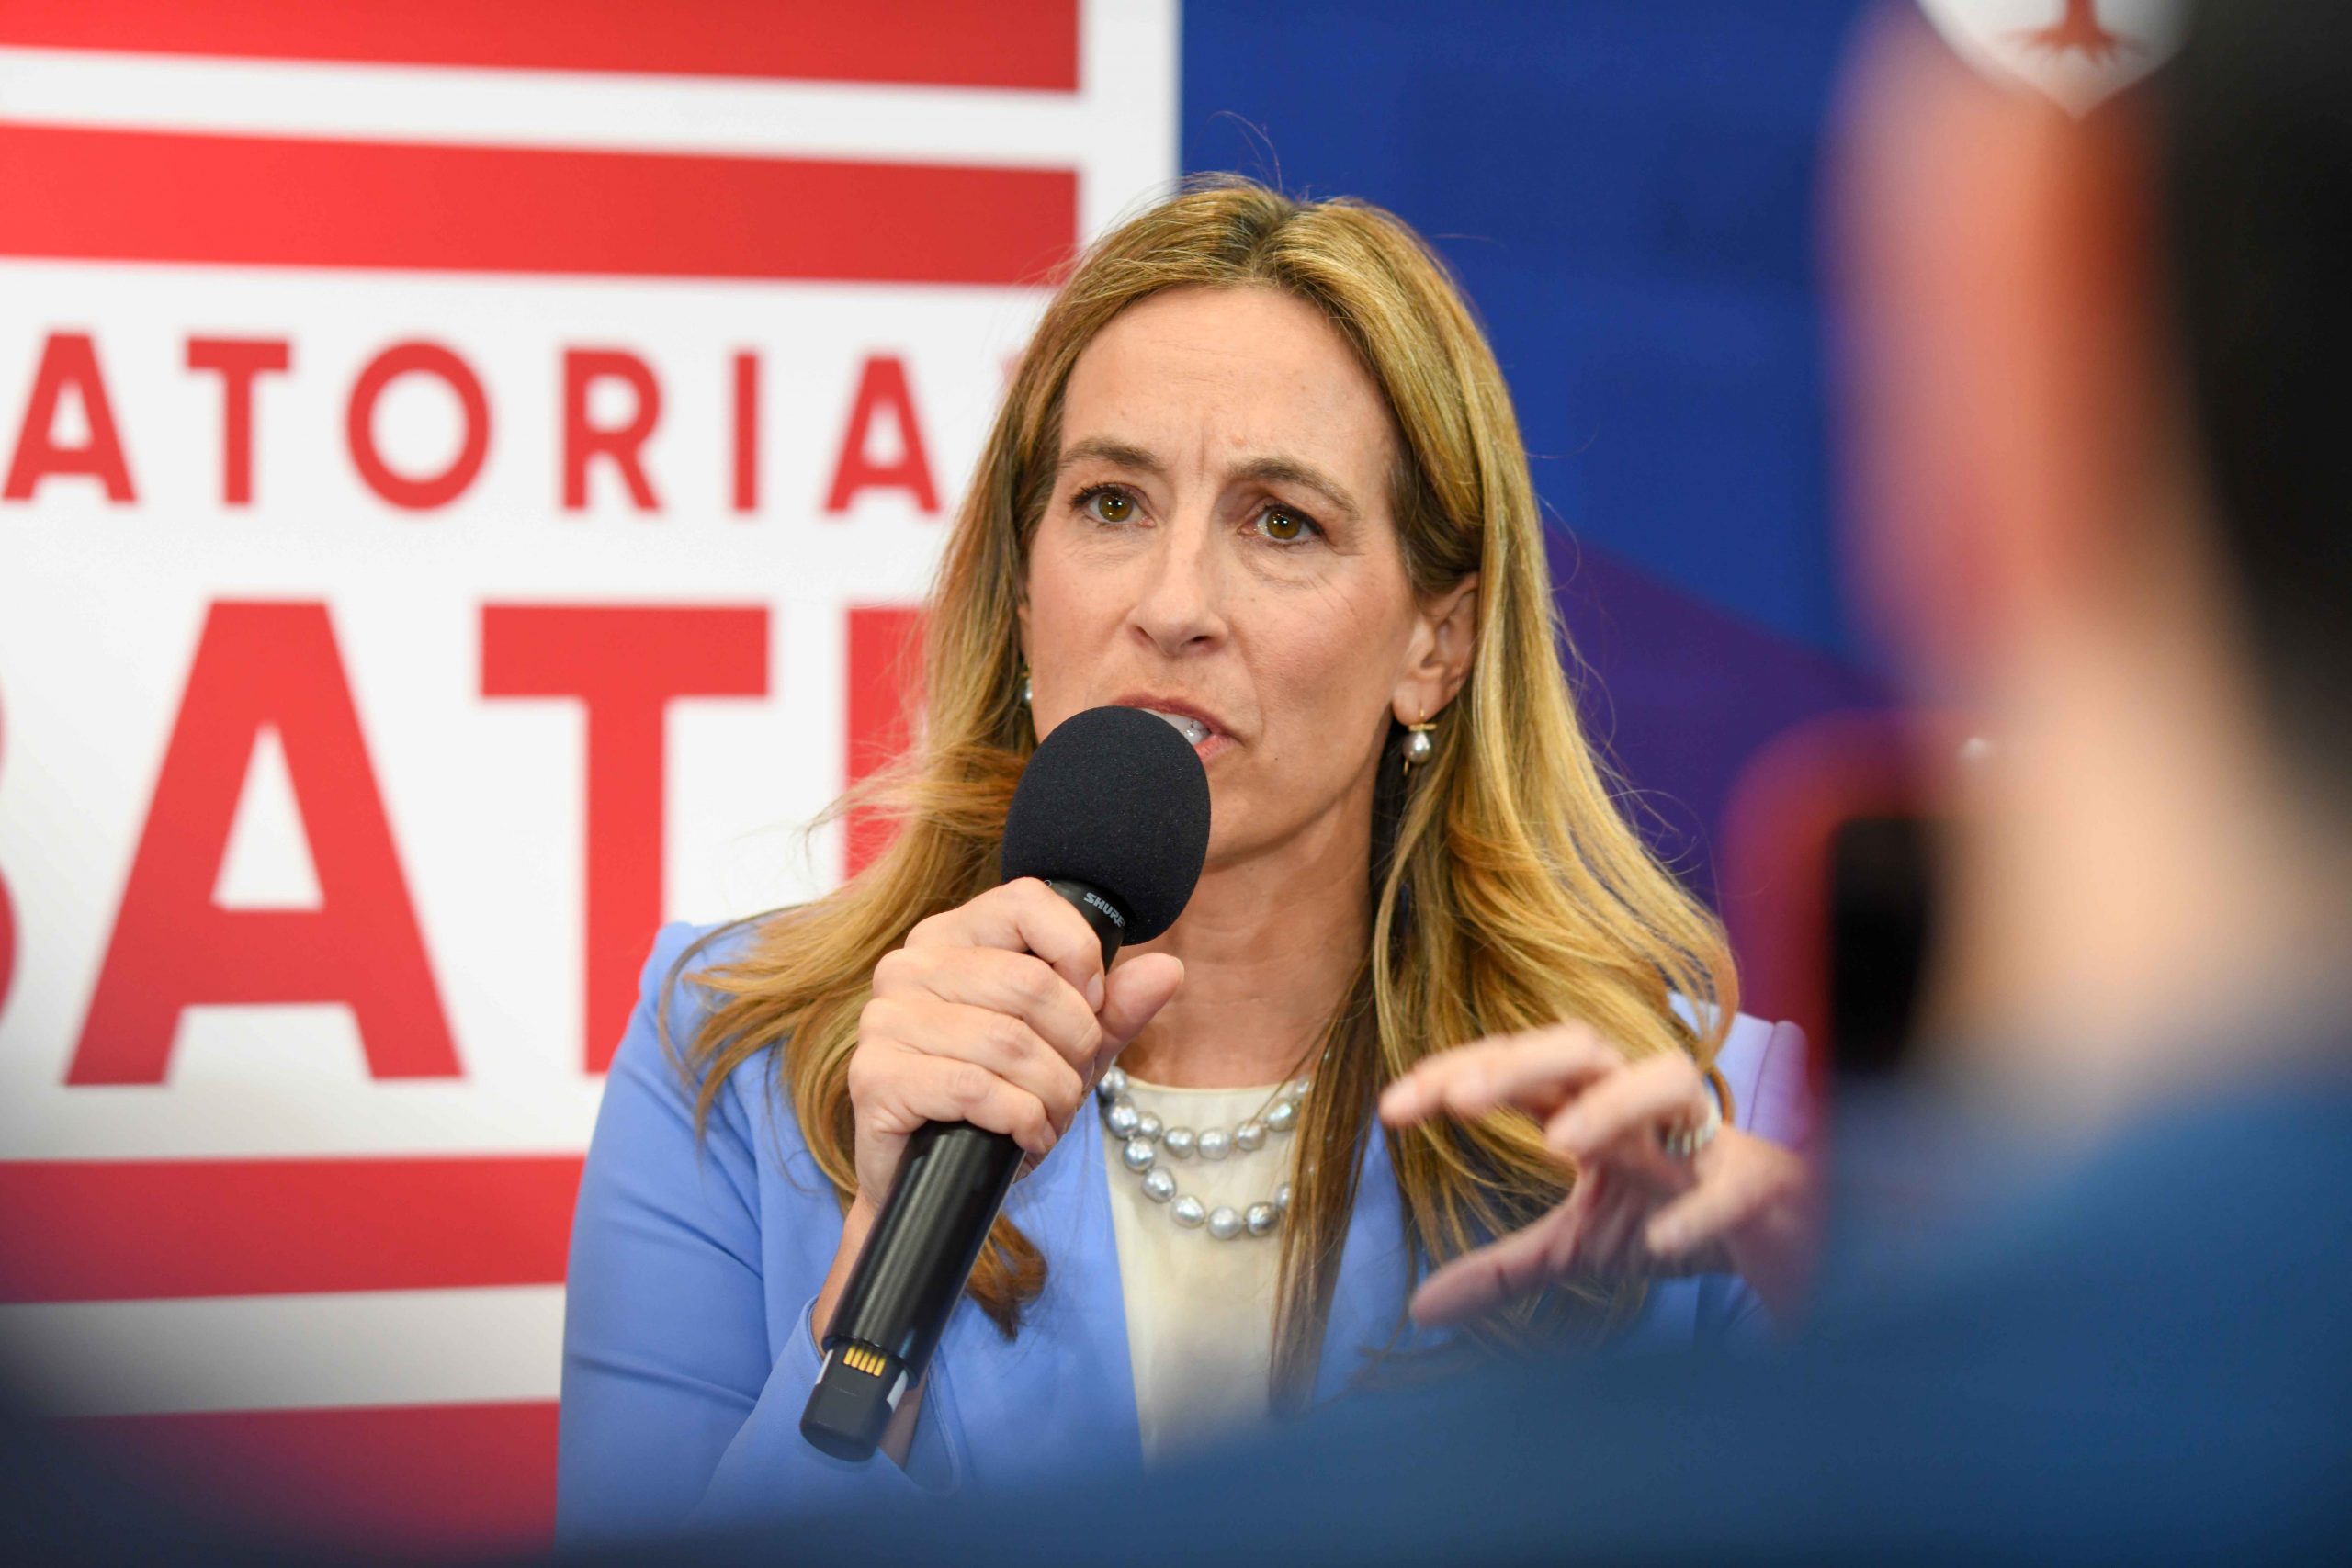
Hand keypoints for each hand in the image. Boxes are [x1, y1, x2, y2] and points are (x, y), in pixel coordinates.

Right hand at [844, 878, 1183, 1216]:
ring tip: (1051, 1116)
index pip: (1027, 901)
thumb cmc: (995, 1107)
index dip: (1079, 955)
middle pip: (1030, 982)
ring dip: (1052, 1093)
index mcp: (952, 938)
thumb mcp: (1066, 1052)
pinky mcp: (876, 1075)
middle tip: (1073, 1084)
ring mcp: (885, 1019)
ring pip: (1009, 1041)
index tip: (1090, 1009)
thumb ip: (1113, 1010)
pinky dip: (1021, 1119)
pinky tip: (1026, 1136)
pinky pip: (975, 1088)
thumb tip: (1169, 969)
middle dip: (1075, 1045)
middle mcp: (910, 966)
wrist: (933, 1187)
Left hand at [1379, 1023, 1815, 1326]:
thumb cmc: (1677, 1221)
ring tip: (1558, 1145)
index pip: (1521, 1067)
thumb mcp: (1581, 1247)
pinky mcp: (1764, 1190)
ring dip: (1614, 1107)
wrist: (1794, 1252)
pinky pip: (1736, 1185)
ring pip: (1669, 1082)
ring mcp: (1708, 1142)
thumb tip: (1418, 1309)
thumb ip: (1504, 1268)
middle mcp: (1647, 1111)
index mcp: (1597, 1111)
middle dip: (1520, 1063)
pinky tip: (1659, 1246)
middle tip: (1456, 1100)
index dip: (1456, 1073)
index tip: (1390, 1108)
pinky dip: (1699, 1210)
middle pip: (1586, 1048)